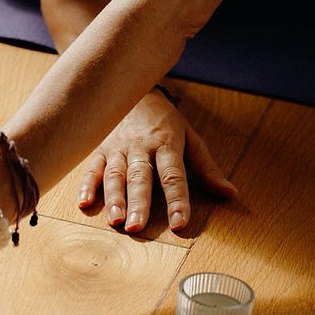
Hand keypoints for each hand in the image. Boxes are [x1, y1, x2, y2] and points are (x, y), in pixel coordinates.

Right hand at [76, 91, 235, 234]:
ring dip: (113, 198)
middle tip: (137, 227)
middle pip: (140, 177)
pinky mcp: (99, 148)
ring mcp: (118, 147)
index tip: (180, 224)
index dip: (178, 200)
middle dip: (138, 203)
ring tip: (115, 220)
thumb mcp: (190, 139)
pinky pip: (91, 168)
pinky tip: (83, 203)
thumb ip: (207, 169)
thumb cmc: (165, 120)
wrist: (133, 87)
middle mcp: (141, 147)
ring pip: (115, 174)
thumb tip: (230, 194)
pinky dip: (86, 185)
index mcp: (167, 144)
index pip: (173, 176)